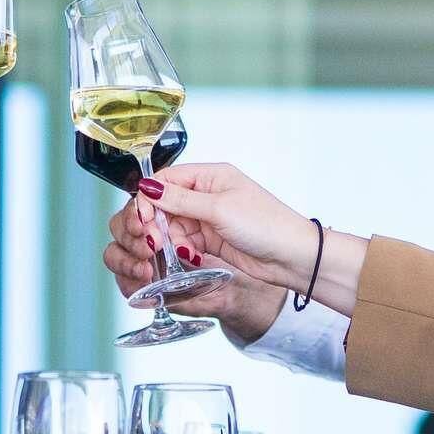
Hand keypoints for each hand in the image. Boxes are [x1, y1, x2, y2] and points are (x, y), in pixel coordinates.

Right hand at [141, 165, 366, 314]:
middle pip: (164, 204)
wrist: (292, 257)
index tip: (142, 218)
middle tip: (153, 240)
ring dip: (169, 240)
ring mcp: (208, 218)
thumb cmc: (267, 225)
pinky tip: (190, 257)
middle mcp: (206, 194)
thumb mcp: (220, 208)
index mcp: (210, 176)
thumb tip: (147, 187)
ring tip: (179, 252)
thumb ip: (180, 199)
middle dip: (155, 222)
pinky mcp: (210, 239)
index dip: (149, 197)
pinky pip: (183, 242)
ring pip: (171, 226)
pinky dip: (181, 251)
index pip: (166, 179)